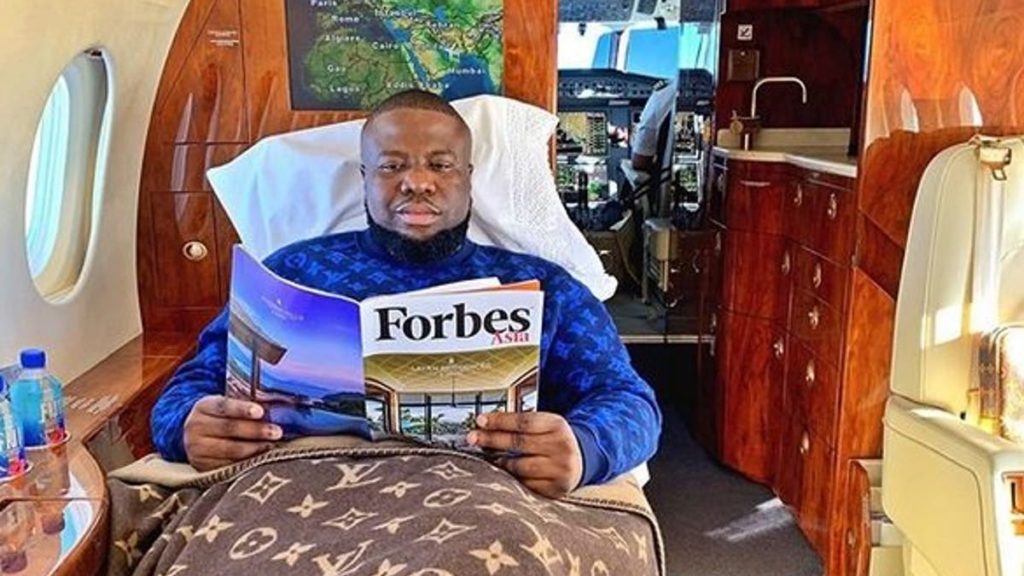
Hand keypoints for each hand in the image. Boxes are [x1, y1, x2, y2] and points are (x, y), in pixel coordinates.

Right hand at [183, 395, 281, 470]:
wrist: (196, 438)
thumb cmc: (222, 418)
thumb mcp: (226, 407)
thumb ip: (244, 407)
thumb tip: (274, 409)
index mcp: (203, 407)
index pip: (223, 406)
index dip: (242, 409)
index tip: (261, 412)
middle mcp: (196, 427)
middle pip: (229, 428)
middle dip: (256, 430)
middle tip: (277, 432)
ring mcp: (197, 449)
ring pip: (230, 450)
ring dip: (255, 448)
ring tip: (272, 445)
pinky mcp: (202, 467)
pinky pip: (229, 465)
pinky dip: (247, 462)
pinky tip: (261, 459)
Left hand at [467, 412, 582, 498]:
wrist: (580, 463)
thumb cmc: (554, 441)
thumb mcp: (545, 426)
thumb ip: (520, 425)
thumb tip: (485, 426)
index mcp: (557, 425)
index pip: (523, 422)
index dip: (500, 420)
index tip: (480, 421)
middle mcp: (561, 446)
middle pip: (519, 442)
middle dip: (491, 439)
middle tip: (472, 438)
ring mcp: (560, 469)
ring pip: (519, 466)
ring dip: (500, 462)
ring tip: (491, 458)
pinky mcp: (555, 489)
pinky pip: (525, 484)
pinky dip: (512, 479)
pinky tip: (505, 474)